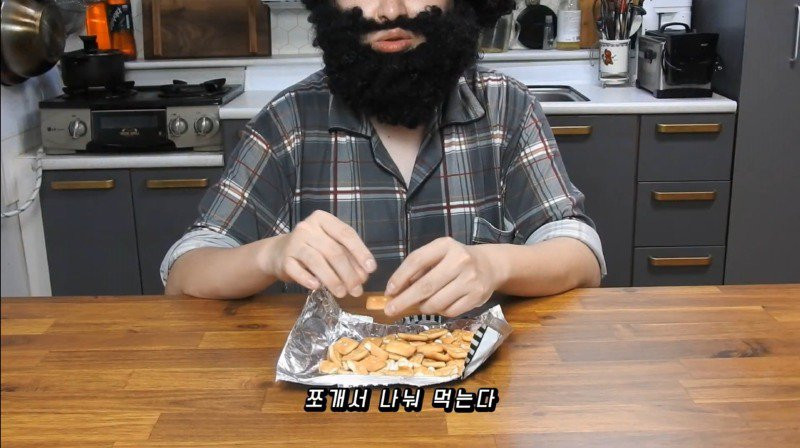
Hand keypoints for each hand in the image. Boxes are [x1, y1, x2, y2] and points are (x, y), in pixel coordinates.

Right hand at [261, 210, 375, 297]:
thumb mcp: (331, 245)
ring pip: (317, 261)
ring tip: (343, 293)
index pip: (346, 234)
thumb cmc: (312, 248)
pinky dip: (308, 280)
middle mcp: (308, 227)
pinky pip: (297, 271)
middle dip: (348, 273)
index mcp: (323, 219)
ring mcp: (294, 243)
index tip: (371, 269)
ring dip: (333, 280)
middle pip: (333, 251)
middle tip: (357, 290)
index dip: (360, 252)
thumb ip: (348, 256)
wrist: (278, 252)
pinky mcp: (284, 259)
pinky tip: (318, 287)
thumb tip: (363, 276)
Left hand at [383, 237, 502, 316]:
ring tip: (422, 304)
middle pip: (425, 286)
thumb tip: (395, 291)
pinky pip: (449, 312)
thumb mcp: (438, 255)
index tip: (389, 291)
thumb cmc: (455, 260)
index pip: (417, 260)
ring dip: (423, 307)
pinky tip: (441, 304)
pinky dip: (440, 312)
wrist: (489, 265)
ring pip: (436, 302)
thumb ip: (418, 268)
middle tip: (390, 310)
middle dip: (404, 300)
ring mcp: (470, 280)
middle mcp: (460, 260)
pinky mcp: (477, 296)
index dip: (400, 277)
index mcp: (445, 245)